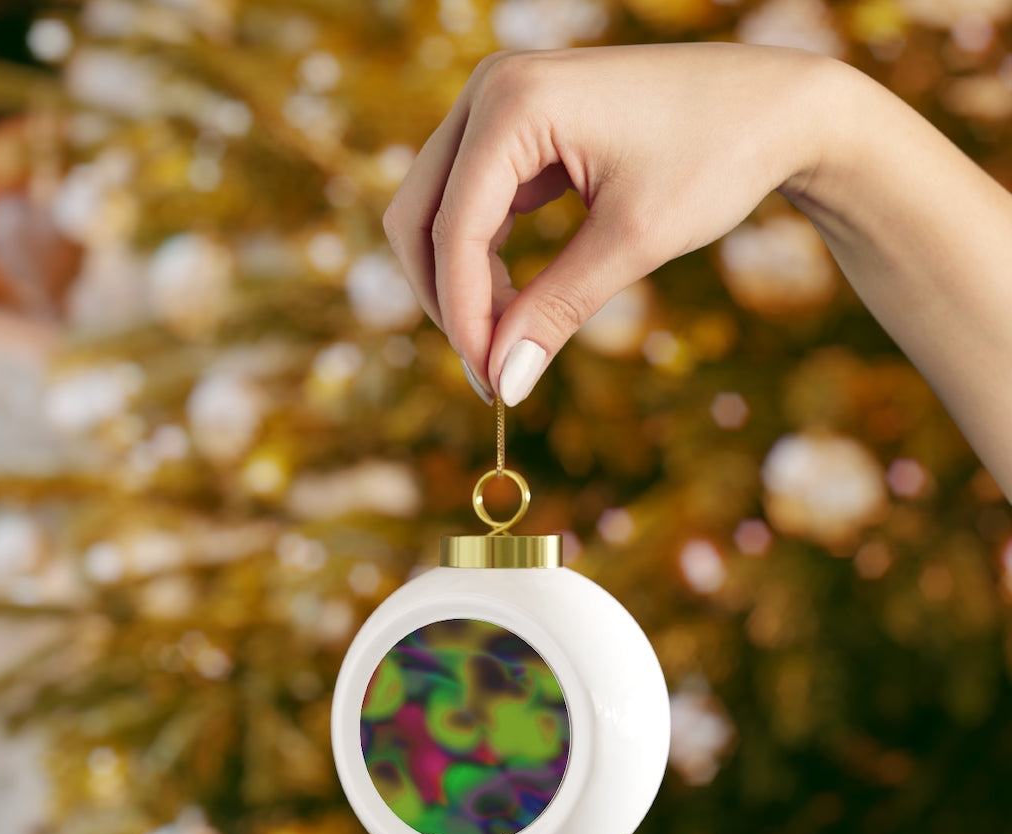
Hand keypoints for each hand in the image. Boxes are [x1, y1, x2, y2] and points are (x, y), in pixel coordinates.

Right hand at [383, 43, 832, 404]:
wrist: (775, 107)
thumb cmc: (716, 156)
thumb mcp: (633, 242)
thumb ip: (557, 310)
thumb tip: (505, 382)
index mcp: (513, 103)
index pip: (453, 230)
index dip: (464, 317)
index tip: (492, 383)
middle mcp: (491, 91)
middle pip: (418, 216)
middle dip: (447, 300)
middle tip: (491, 370)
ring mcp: (500, 105)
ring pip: (437, 213)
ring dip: (462, 283)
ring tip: (511, 342)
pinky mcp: (517, 129)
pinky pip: (472, 204)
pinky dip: (484, 259)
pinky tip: (518, 303)